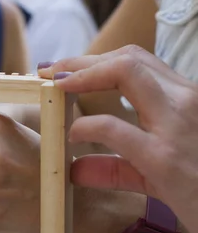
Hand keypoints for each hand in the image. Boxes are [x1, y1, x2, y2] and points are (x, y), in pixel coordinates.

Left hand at [39, 45, 197, 232]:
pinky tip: (72, 134)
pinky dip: (85, 125)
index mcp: (186, 101)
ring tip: (55, 88)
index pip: (139, 62)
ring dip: (82, 74)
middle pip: (129, 58)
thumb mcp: (158, 174)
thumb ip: (117, 168)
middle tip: (49, 71)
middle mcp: (186, 102)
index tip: (64, 70)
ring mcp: (177, 126)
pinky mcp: (165, 159)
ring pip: (126, 71)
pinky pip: (114, 127)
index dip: (96, 61)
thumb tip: (76, 170)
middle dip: (81, 60)